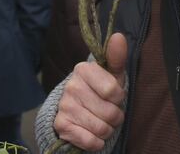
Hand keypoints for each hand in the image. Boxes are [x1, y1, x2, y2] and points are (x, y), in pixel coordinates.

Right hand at [54, 32, 126, 150]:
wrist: (76, 111)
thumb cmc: (100, 90)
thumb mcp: (112, 74)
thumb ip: (116, 57)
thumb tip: (118, 36)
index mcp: (83, 69)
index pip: (113, 91)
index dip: (118, 98)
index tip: (112, 95)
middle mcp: (71, 86)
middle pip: (110, 113)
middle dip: (114, 117)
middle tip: (107, 111)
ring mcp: (64, 106)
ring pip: (102, 129)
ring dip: (106, 129)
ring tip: (100, 121)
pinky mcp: (61, 126)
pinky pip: (90, 141)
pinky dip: (96, 142)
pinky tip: (91, 133)